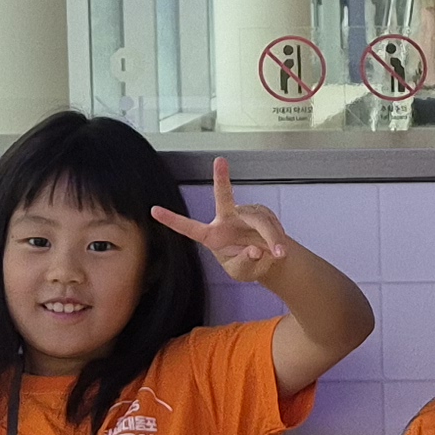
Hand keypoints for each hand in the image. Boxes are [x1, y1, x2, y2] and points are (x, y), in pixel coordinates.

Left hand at [150, 158, 292, 282]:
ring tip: (279, 253)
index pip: (189, 228)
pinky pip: (272, 223)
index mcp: (212, 237)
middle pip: (224, 197)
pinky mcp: (262, 212)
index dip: (172, 220)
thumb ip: (246, 262)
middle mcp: (226, 220)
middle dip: (221, 178)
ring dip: (272, 237)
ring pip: (259, 220)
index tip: (154, 211)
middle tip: (219, 160)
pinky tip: (280, 248)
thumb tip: (255, 248)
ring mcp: (244, 213)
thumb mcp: (243, 273)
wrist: (268, 261)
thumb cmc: (248, 265)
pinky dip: (278, 237)